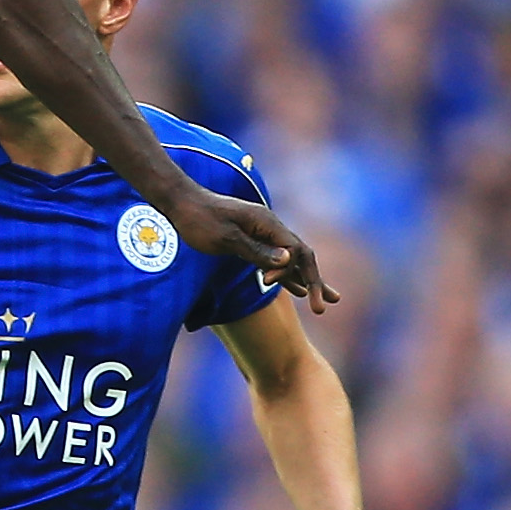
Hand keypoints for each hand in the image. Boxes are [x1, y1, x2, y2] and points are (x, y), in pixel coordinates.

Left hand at [162, 182, 335, 311]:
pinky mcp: (253, 241)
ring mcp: (263, 234)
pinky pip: (278, 262)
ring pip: (294, 260)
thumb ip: (257, 251)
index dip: (291, 270)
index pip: (296, 250)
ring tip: (329, 300)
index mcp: (268, 223)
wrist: (181, 202)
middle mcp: (270, 228)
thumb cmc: (200, 220)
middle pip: (302, 256)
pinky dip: (290, 277)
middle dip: (316, 281)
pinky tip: (298, 291)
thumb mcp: (226, 238)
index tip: (268, 281)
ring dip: (310, 281)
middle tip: (325, 307)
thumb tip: (290, 261)